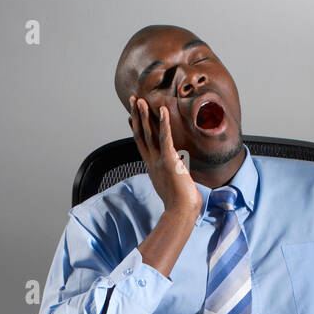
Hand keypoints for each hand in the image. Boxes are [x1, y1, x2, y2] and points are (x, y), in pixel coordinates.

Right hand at [127, 94, 200, 217]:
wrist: (181, 212)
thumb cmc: (182, 204)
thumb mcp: (174, 187)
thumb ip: (174, 177)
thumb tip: (180, 175)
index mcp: (153, 168)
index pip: (142, 144)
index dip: (136, 129)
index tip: (131, 117)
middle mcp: (153, 162)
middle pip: (141, 135)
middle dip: (136, 117)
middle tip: (133, 101)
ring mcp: (159, 161)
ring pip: (148, 134)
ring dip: (144, 116)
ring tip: (140, 100)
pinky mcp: (169, 160)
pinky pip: (165, 138)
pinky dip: (164, 124)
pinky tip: (162, 110)